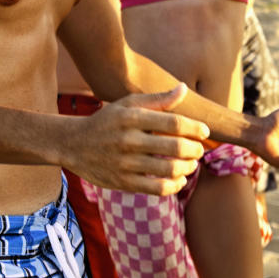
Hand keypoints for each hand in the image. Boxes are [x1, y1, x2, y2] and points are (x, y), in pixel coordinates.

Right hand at [67, 84, 208, 194]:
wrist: (73, 144)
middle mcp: (128, 140)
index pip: (173, 122)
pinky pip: (156, 188)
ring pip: (168, 169)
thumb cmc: (107, 120)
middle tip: (200, 150)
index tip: (205, 131)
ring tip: (192, 164)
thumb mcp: (128, 104)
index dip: (194, 127)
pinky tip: (179, 179)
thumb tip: (184, 89)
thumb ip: (157, 99)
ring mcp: (125, 163)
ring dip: (187, 168)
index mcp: (132, 117)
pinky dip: (174, 185)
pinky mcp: (122, 182)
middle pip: (175, 147)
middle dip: (195, 149)